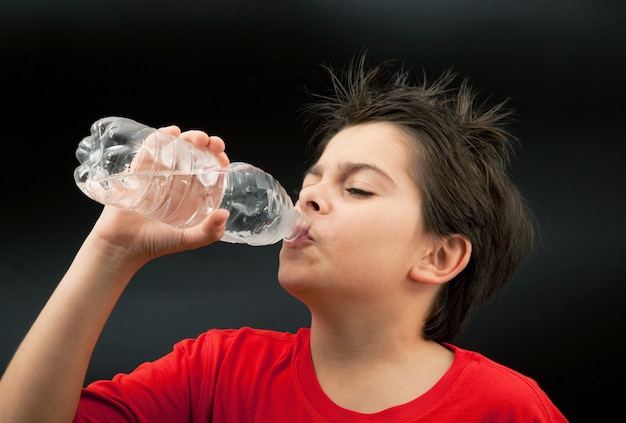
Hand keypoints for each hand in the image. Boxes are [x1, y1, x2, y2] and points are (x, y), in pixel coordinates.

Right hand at [89, 125, 231, 268]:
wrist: (123, 245)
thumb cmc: (157, 243)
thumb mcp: (189, 239)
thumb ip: (209, 232)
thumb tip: (224, 214)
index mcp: (192, 193)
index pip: (209, 169)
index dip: (217, 159)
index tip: (222, 156)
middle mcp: (177, 180)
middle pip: (194, 154)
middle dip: (205, 143)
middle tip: (209, 143)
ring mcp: (158, 173)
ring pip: (175, 148)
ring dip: (187, 138)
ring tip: (194, 138)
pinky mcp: (139, 170)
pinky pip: (150, 149)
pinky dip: (160, 137)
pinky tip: (171, 132)